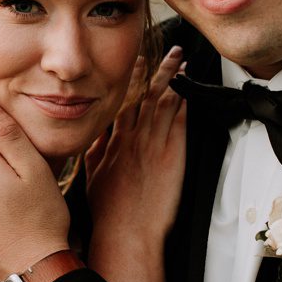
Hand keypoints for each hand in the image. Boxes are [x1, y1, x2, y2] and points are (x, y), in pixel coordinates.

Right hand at [83, 47, 187, 281]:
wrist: (126, 233)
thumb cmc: (110, 213)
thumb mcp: (92, 178)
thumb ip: (95, 154)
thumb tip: (92, 136)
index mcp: (111, 143)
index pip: (119, 102)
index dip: (127, 79)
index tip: (132, 62)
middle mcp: (130, 138)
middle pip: (140, 95)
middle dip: (150, 69)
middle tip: (158, 48)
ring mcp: (151, 144)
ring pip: (161, 101)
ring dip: (171, 77)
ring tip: (179, 57)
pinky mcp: (171, 154)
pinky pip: (178, 119)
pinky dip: (183, 100)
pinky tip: (189, 85)